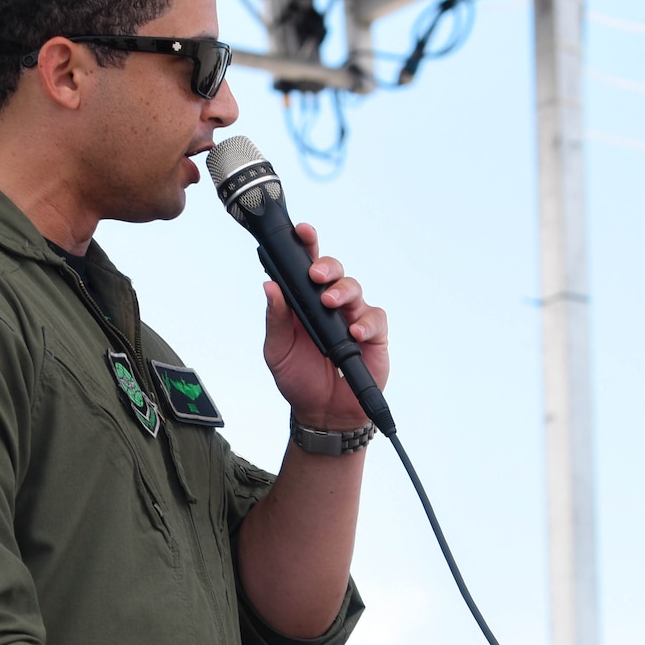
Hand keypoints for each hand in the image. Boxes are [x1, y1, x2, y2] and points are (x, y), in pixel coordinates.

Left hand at [261, 223, 389, 430]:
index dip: (307, 245)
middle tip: (316, 276)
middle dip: (326, 266)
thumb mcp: (277, 350)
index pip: (306, 267)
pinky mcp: (373, 335)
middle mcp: (330, 304)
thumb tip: (269, 287)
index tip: (303, 231)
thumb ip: (276, 319)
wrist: (322, 413)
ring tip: (330, 303)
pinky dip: (365, 322)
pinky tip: (353, 331)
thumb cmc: (298, 378)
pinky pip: (375, 318)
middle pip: (334, 271)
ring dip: (343, 291)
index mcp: (304, 302)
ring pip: (355, 289)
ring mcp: (353, 317)